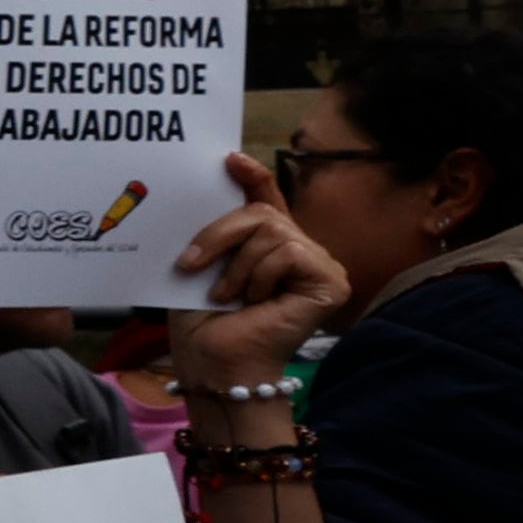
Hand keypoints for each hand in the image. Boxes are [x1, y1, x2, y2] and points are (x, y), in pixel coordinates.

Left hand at [165, 152, 347, 400]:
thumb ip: (216, 232)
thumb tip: (209, 191)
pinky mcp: (331, 281)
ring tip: (228, 297)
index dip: (252, 178)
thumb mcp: (202, 266)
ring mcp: (320, 266)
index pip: (267, 202)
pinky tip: (256, 302)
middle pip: (263, 214)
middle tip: (191, 264)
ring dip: (236, 266)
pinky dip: (260, 276)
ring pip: (273, 231)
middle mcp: (301, 252)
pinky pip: (289, 251)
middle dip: (219, 234)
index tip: (229, 159)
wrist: (214, 363)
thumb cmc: (203, 324)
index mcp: (269, 248)